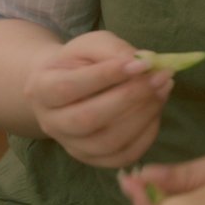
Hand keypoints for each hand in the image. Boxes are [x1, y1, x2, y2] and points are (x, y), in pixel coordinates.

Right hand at [24, 30, 173, 167]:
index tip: (141, 63)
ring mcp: (71, 146)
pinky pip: (122, 156)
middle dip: (130, 97)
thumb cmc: (79, 62)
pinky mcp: (93, 159)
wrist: (66, 87)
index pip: (69, 87)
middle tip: (160, 77)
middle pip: (88, 119)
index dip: (106, 76)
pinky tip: (157, 109)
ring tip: (163, 89)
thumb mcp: (91, 45)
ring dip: (143, 115)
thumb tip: (144, 62)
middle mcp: (51, 123)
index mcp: (41, 89)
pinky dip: (146, 135)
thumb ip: (113, 50)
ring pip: (107, 142)